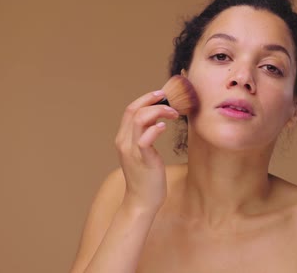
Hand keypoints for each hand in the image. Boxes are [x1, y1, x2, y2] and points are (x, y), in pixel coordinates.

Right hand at [114, 90, 178, 211]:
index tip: (160, 95)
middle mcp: (124, 142)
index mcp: (123, 139)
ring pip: (138, 120)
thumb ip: (145, 135)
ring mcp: (132, 151)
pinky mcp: (142, 160)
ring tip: (172, 114)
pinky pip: (145, 140)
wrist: (141, 201)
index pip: (130, 110)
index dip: (145, 99)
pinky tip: (165, 127)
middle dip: (151, 100)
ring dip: (158, 112)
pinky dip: (155, 129)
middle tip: (168, 99)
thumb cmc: (146, 177)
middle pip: (133, 110)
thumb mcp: (143, 152)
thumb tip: (157, 118)